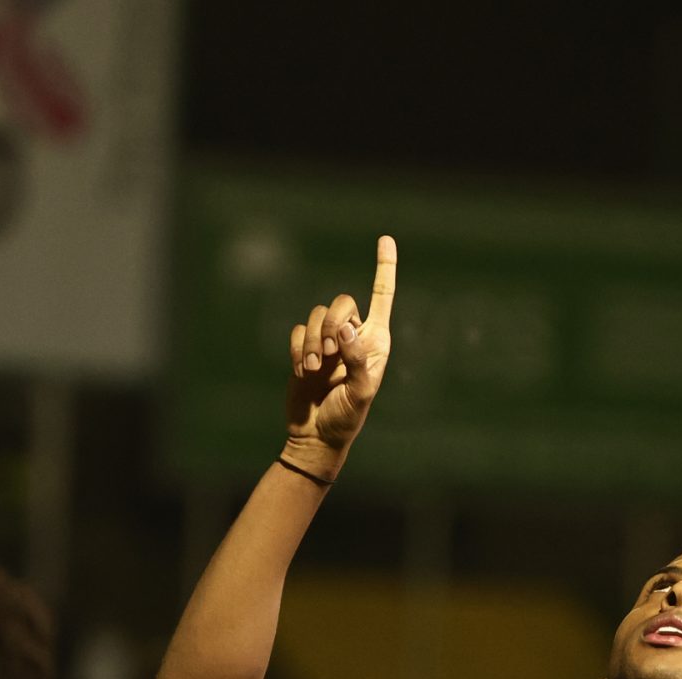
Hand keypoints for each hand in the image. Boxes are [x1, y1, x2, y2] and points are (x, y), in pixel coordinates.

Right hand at [282, 235, 397, 480]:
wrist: (316, 436)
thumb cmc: (346, 418)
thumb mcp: (360, 392)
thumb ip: (357, 358)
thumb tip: (346, 328)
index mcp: (376, 341)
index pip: (382, 297)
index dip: (384, 268)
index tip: (385, 239)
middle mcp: (353, 336)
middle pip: (341, 303)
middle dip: (331, 323)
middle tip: (329, 355)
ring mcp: (328, 342)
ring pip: (315, 316)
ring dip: (312, 342)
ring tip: (315, 370)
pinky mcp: (305, 349)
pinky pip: (297, 332)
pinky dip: (298, 351)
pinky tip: (302, 373)